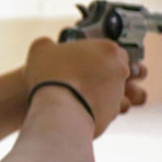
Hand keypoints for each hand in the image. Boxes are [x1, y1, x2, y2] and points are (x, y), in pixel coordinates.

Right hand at [23, 37, 144, 136]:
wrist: (58, 110)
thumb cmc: (52, 75)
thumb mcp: (41, 49)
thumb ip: (49, 45)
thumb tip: (48, 48)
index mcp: (108, 49)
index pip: (111, 48)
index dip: (96, 54)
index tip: (83, 59)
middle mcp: (120, 71)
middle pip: (120, 70)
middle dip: (105, 74)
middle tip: (83, 76)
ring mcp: (119, 95)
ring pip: (116, 92)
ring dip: (104, 94)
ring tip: (82, 96)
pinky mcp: (112, 116)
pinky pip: (106, 112)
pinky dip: (94, 111)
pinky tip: (77, 109)